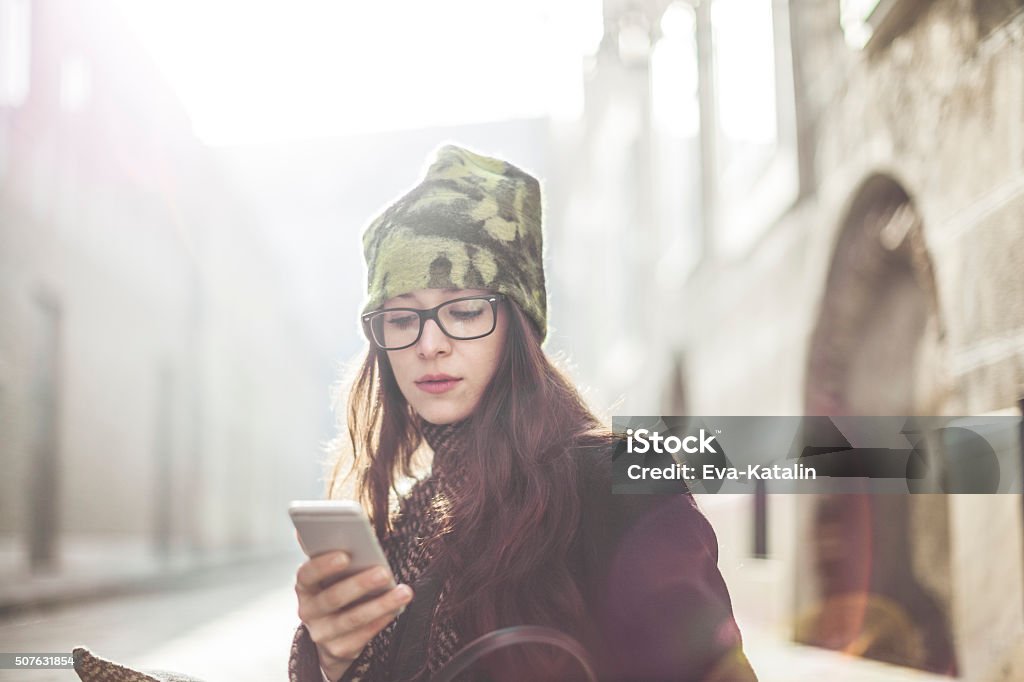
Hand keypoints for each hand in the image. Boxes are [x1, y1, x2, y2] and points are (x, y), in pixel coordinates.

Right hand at [295, 550, 413, 680]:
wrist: (332, 634)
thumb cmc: (336, 589)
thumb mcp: (330, 574)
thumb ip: (329, 552)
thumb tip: (318, 525)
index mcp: (304, 587)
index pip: (306, 575)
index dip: (323, 565)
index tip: (345, 555)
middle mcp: (308, 612)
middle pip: (332, 598)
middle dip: (359, 584)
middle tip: (384, 572)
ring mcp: (322, 633)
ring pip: (352, 619)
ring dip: (380, 604)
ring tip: (404, 592)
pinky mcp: (339, 649)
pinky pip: (363, 635)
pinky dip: (382, 620)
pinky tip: (397, 608)